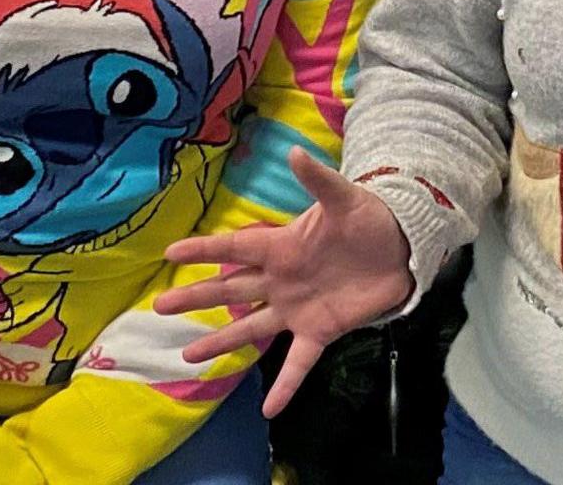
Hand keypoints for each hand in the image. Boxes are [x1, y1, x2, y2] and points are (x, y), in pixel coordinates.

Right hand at [153, 150, 414, 416]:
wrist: (403, 248)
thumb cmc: (369, 218)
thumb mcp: (344, 198)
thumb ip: (318, 180)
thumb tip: (295, 151)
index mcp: (281, 246)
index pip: (234, 248)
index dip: (203, 250)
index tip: (169, 252)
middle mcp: (281, 280)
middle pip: (230, 291)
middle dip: (195, 298)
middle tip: (159, 307)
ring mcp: (297, 309)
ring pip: (250, 328)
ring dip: (220, 342)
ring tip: (187, 356)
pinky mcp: (321, 331)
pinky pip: (298, 363)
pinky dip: (285, 386)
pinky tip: (269, 410)